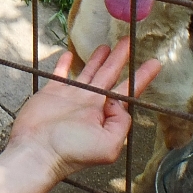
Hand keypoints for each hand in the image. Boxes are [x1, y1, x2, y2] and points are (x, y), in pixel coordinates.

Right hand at [6, 39, 160, 184]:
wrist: (37, 150)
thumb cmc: (71, 151)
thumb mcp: (109, 145)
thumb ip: (121, 123)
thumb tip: (119, 103)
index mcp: (105, 115)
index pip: (127, 92)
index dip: (141, 77)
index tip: (155, 63)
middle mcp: (90, 104)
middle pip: (110, 74)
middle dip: (120, 58)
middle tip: (128, 40)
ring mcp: (71, 97)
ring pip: (89, 71)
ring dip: (98, 58)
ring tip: (107, 45)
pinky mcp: (52, 92)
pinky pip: (61, 74)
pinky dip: (64, 63)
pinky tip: (68, 54)